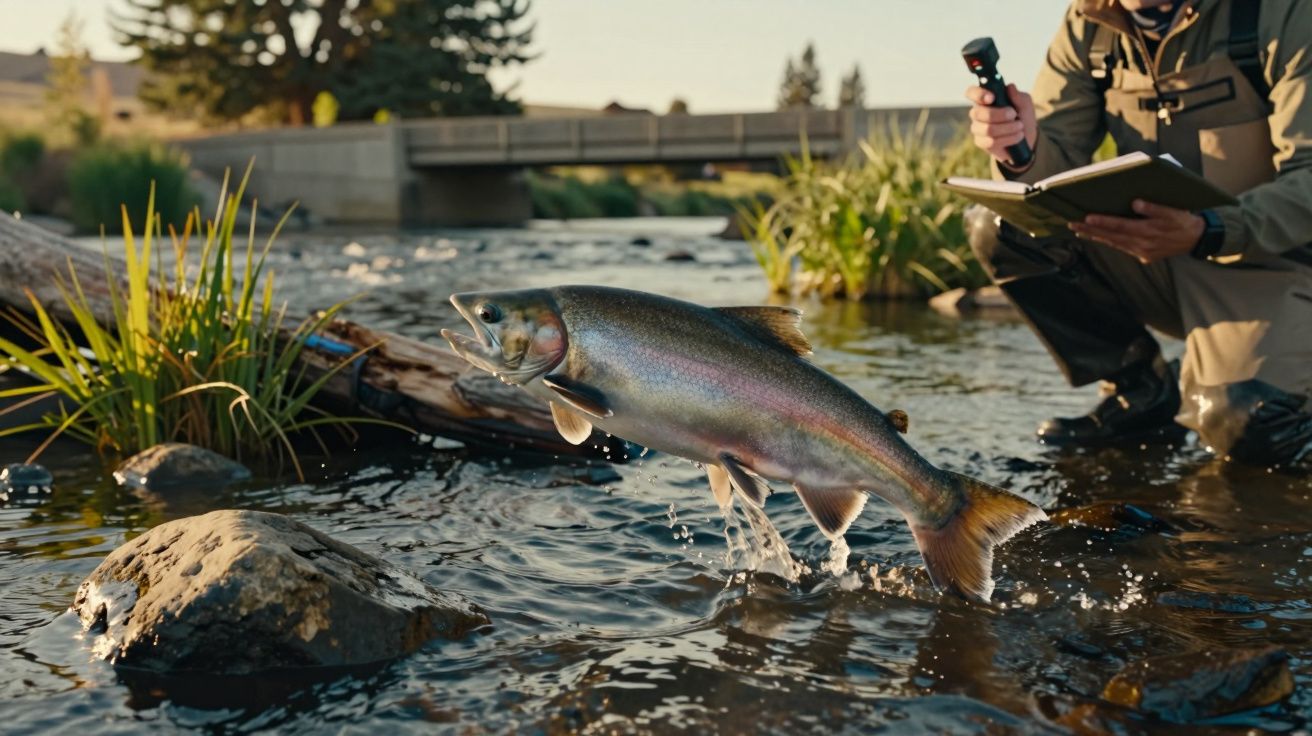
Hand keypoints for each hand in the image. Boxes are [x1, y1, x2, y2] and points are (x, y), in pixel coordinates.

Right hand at [964, 83, 1037, 170]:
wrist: (1026, 137)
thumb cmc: (1022, 116)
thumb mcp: (1025, 104)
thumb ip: (1018, 96)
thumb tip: (1010, 87)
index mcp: (985, 99)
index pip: (971, 92)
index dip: (978, 94)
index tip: (992, 98)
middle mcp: (978, 113)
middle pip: (977, 113)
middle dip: (1000, 114)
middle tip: (1014, 114)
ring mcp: (978, 128)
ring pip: (987, 129)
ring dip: (1008, 128)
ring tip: (1020, 127)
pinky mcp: (981, 142)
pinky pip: (991, 142)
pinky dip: (1008, 139)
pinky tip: (1017, 136)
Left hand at [1068, 200, 1204, 263]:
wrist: (1196, 239)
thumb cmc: (1183, 221)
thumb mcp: (1172, 211)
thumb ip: (1154, 208)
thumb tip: (1136, 203)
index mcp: (1149, 232)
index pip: (1120, 226)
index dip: (1102, 222)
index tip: (1086, 218)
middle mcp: (1143, 244)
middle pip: (1112, 237)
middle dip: (1091, 230)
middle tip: (1072, 223)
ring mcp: (1142, 252)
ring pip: (1114, 244)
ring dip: (1096, 237)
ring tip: (1078, 230)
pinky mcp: (1144, 256)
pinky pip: (1122, 248)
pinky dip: (1109, 242)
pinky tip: (1097, 237)